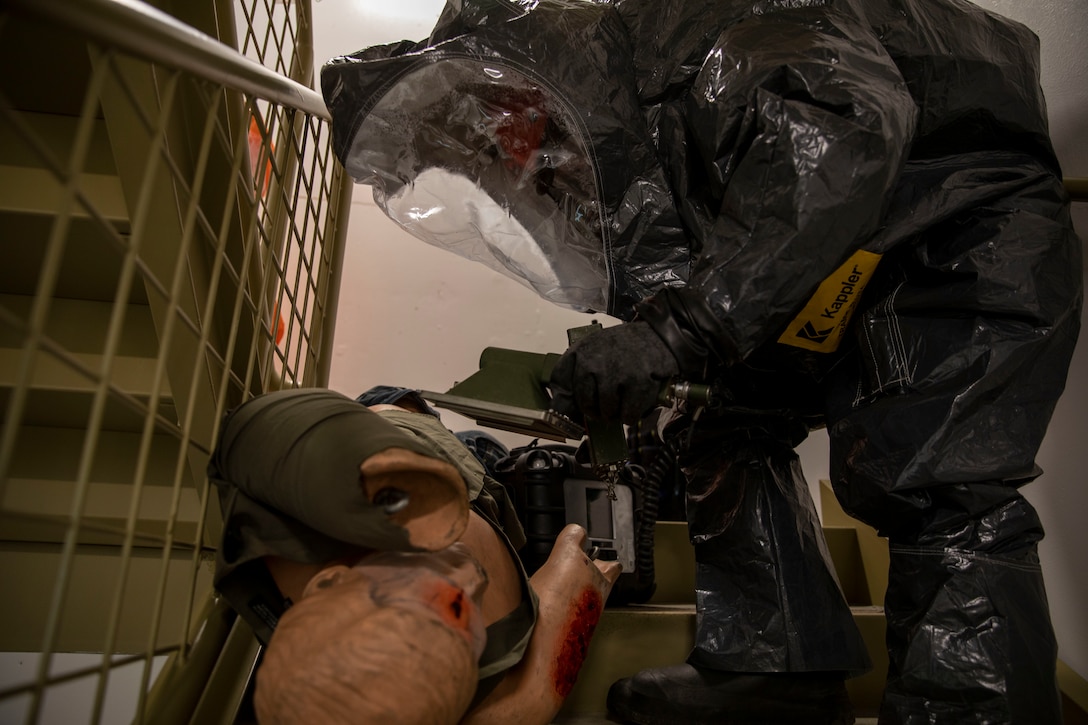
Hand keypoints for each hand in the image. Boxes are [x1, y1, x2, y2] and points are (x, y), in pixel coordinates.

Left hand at [549, 321, 678, 424]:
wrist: (659, 336)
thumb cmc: (626, 346)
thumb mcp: (596, 349)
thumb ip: (578, 372)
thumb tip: (562, 408)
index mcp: (581, 350)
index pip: (560, 380)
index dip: (564, 401)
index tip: (571, 411)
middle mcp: (594, 360)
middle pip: (585, 403)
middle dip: (595, 411)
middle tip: (606, 407)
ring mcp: (616, 372)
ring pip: (606, 412)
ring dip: (615, 414)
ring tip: (622, 401)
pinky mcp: (638, 382)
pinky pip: (628, 415)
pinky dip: (631, 415)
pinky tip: (634, 403)